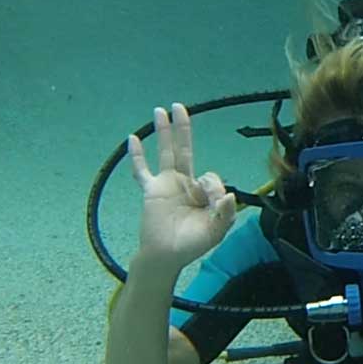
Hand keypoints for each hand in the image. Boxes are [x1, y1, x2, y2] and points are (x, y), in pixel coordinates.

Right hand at [127, 103, 235, 270]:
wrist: (165, 256)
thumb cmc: (191, 245)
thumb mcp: (215, 231)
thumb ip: (225, 213)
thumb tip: (230, 194)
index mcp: (203, 192)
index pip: (210, 176)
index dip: (212, 185)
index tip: (210, 199)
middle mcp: (185, 183)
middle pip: (185, 149)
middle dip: (184, 129)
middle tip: (181, 107)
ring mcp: (167, 184)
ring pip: (165, 152)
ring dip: (163, 132)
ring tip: (160, 110)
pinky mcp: (151, 190)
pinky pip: (141, 171)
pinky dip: (136, 156)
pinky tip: (132, 138)